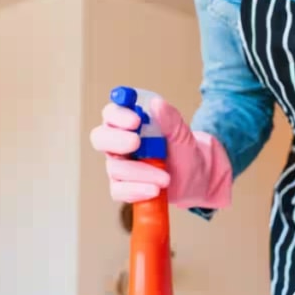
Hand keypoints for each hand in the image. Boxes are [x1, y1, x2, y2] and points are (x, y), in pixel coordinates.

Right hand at [90, 96, 233, 208]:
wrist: (194, 178)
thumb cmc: (182, 151)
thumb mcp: (181, 133)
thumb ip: (170, 119)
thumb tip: (157, 104)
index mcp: (128, 124)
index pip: (111, 114)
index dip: (118, 116)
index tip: (136, 120)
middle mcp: (118, 143)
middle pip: (100, 138)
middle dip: (116, 140)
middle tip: (136, 142)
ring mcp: (118, 166)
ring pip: (115, 168)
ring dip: (141, 172)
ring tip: (166, 178)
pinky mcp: (123, 187)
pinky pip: (119, 190)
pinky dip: (137, 190)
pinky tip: (154, 191)